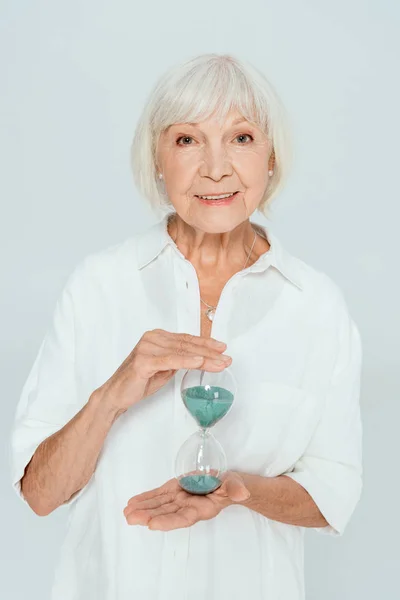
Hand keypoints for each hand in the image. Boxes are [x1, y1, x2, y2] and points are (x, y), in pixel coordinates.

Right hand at [93, 329, 231, 413]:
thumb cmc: (138, 381)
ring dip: (204, 358)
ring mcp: (147, 348)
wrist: (116, 394)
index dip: (206, 343)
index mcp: (156, 337)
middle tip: (227, 358)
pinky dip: (187, 361)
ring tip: (220, 363)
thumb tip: (199, 357)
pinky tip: (200, 362)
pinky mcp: (144, 361)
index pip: (186, 339)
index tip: (222, 348)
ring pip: (182, 352)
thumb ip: (178, 359)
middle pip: (187, 345)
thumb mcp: (164, 368)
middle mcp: (152, 338)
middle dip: (210, 352)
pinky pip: (170, 360)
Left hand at [123, 471, 249, 530]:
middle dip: (148, 516)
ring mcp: (179, 499)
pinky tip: (133, 503)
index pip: (183, 518)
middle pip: (166, 513)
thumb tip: (242, 492)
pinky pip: (158, 496)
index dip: (168, 521)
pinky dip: (146, 498)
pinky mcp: (174, 490)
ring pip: (159, 506)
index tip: (152, 524)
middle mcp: (187, 507)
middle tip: (131, 518)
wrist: (227, 483)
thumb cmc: (233, 485)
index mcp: (202, 509)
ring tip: (127, 512)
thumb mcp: (236, 486)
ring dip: (142, 508)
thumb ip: (236, 490)